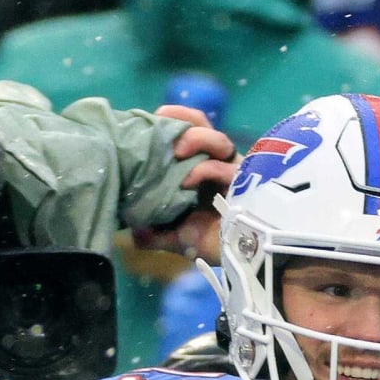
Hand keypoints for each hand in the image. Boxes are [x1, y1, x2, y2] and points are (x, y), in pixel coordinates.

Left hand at [131, 104, 238, 263]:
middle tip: (162, 125)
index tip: (153, 117)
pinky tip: (187, 181)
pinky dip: (205, 169)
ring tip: (177, 151)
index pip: (189, 129)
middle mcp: (218, 163)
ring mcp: (233, 171)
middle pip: (204, 126)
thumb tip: (133, 234)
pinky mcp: (246, 183)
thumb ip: (152, 234)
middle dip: (184, 120)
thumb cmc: (211, 243)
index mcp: (200, 166)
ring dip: (197, 139)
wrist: (239, 262)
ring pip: (219, 142)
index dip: (173, 119)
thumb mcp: (174, 237)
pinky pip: (226, 168)